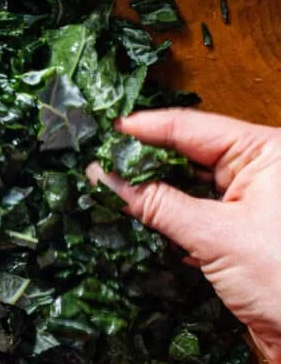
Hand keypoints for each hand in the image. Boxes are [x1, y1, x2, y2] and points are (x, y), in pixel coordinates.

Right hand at [88, 109, 280, 363]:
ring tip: (108, 190)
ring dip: (153, 195)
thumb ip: (156, 204)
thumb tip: (103, 177)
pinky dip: (169, 220)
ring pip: (188, 187)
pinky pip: (195, 214)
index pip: (190, 128)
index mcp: (264, 151)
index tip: (104, 132)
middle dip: (143, 163)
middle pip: (187, 154)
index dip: (144, 129)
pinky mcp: (241, 232)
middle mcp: (259, 169)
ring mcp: (250, 201)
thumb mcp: (214, 235)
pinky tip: (137, 221)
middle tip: (98, 164)